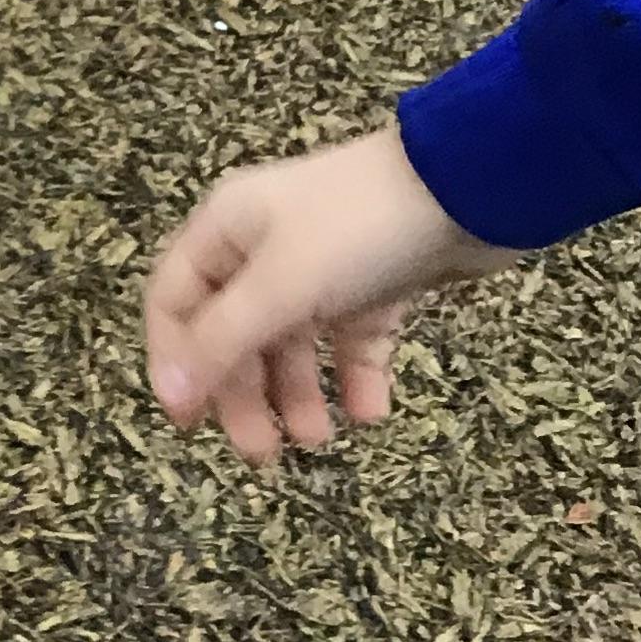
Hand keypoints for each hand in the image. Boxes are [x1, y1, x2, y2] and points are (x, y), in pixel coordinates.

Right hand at [143, 122, 517, 467]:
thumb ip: (221, 342)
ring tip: (319, 439)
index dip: (175, 362)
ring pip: (292, 343)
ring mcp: (321, 265)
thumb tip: (170, 393)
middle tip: (262, 453)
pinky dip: (356, 377)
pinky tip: (369, 413)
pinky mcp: (374, 282)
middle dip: (245, 395)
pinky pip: (352, 340)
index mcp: (225, 231)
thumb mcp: (280, 285)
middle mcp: (264, 247)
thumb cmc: (357, 229)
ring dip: (299, 395)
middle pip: (233, 333)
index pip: (174, 303)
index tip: (190, 423)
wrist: (470, 188)